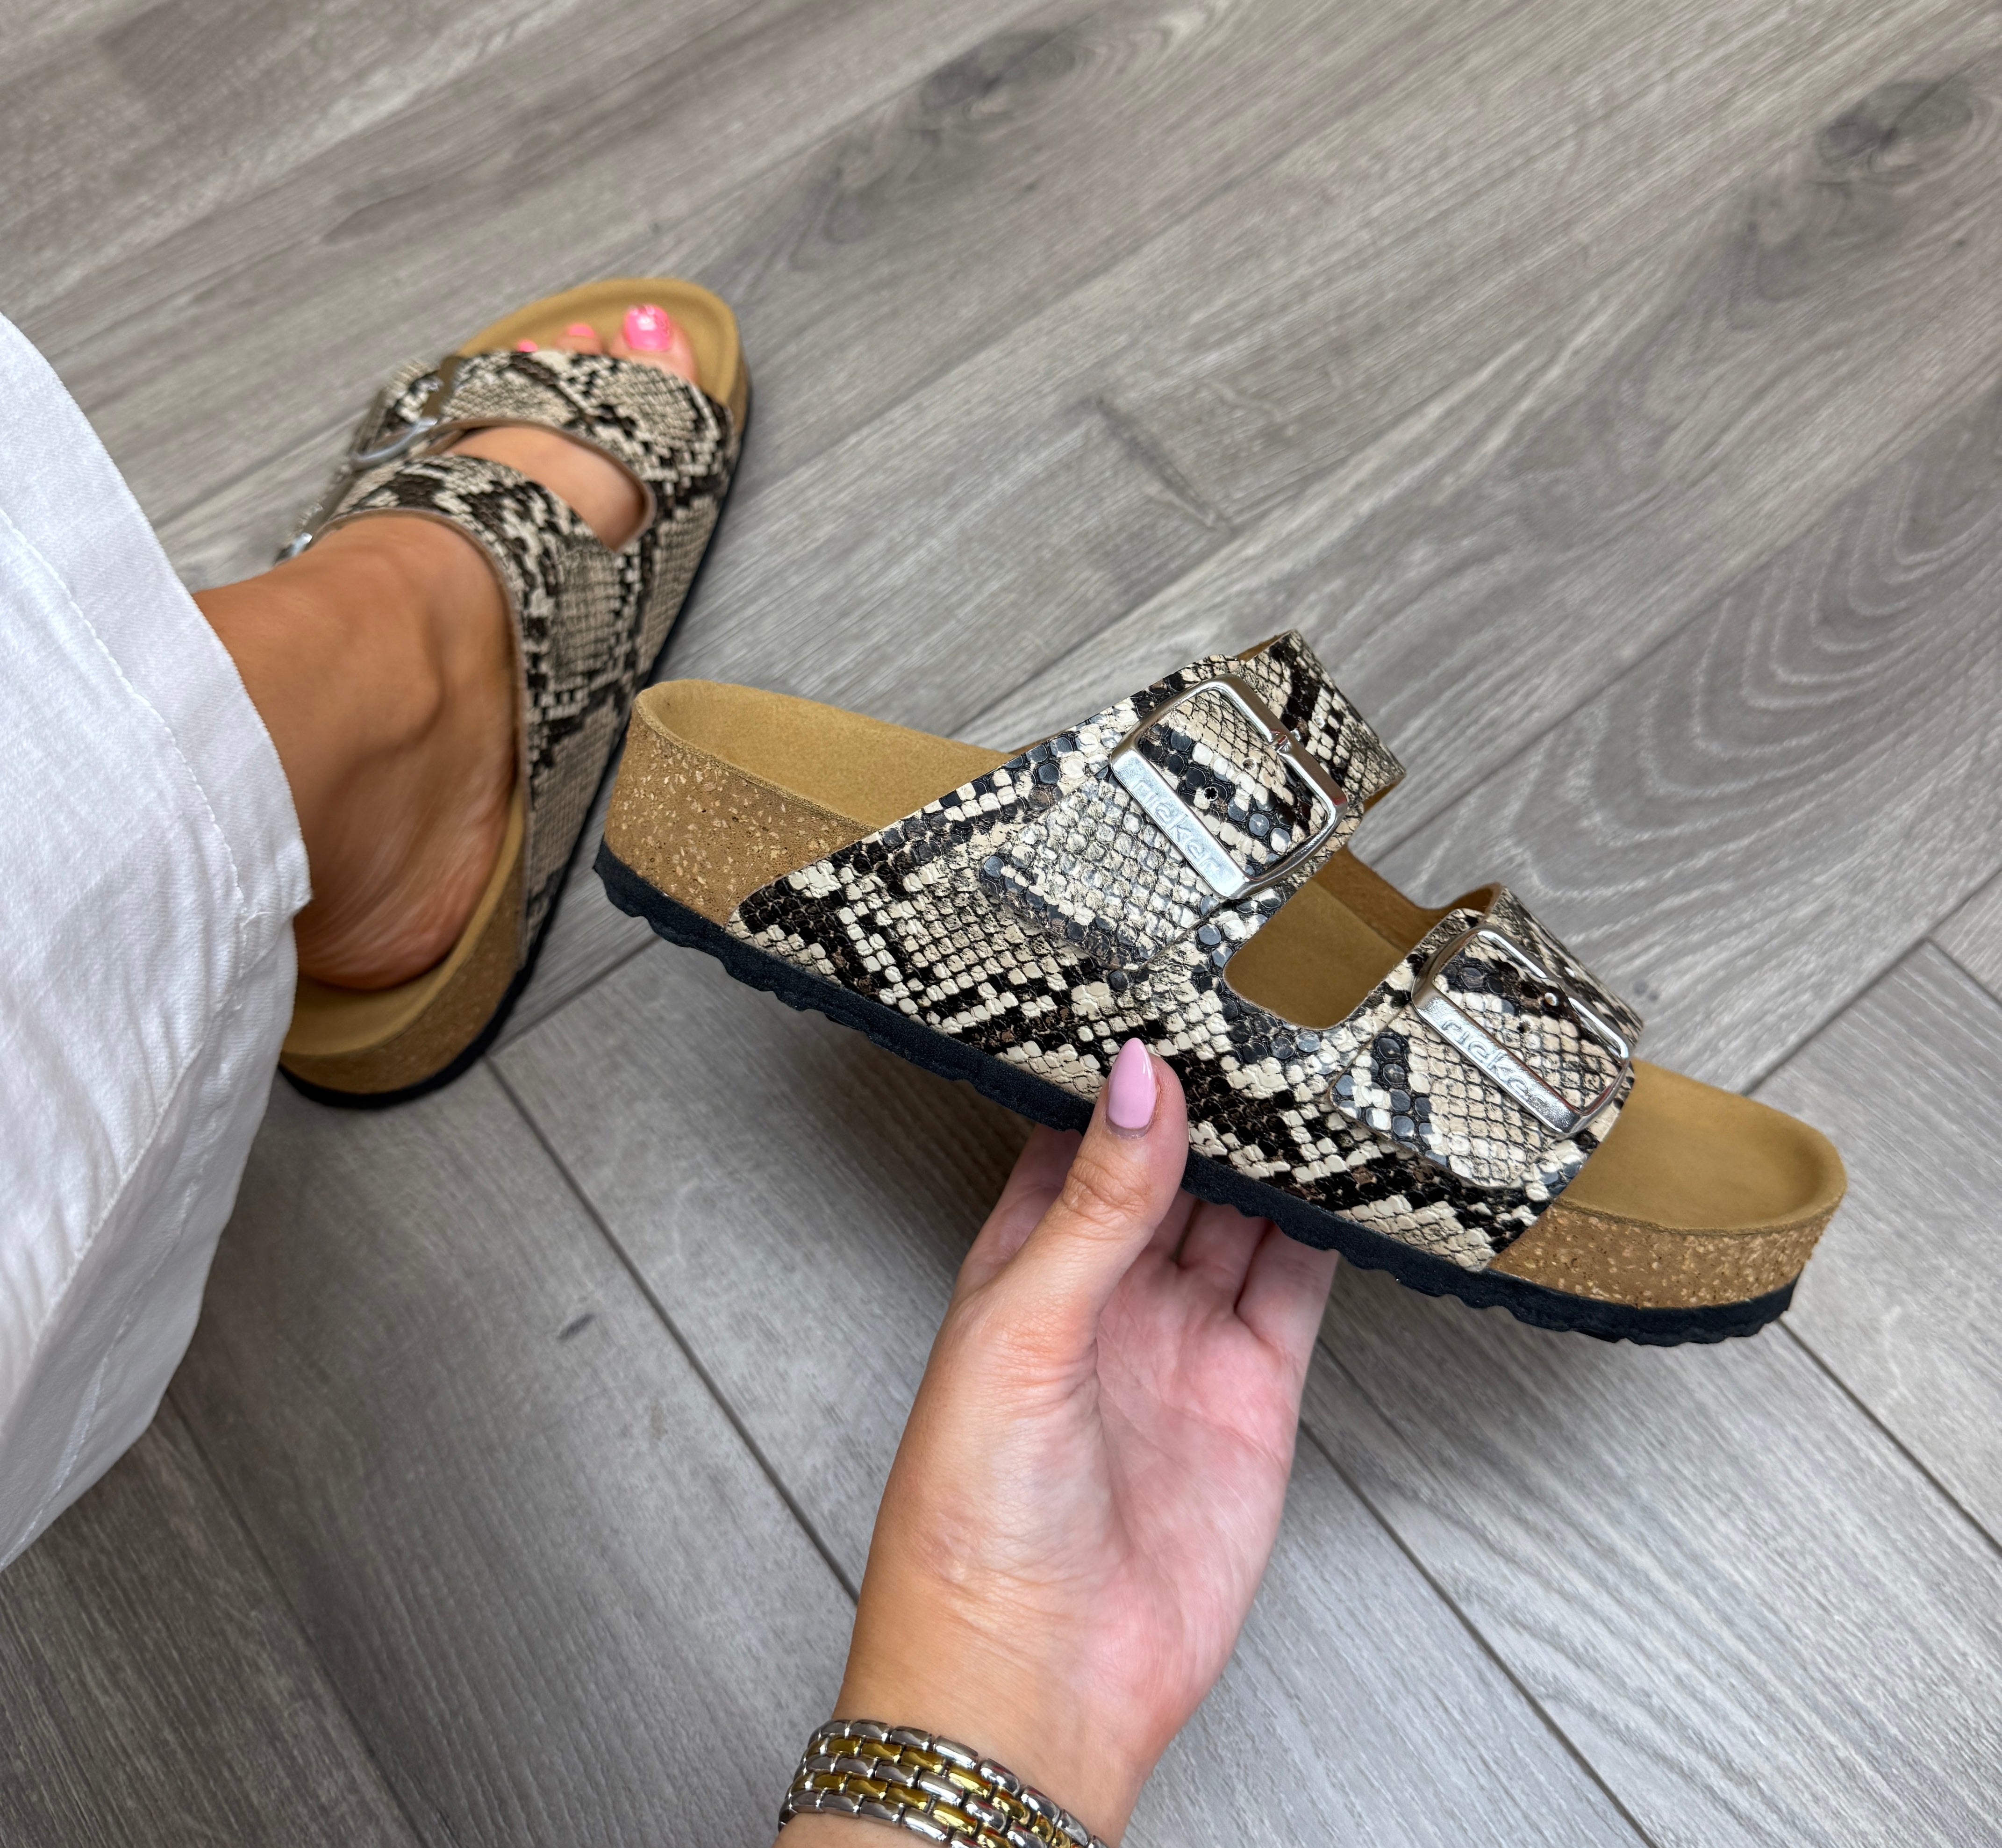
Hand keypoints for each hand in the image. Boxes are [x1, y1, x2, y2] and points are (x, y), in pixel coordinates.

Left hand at [780, 1040, 1338, 1842]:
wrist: (1034, 1685)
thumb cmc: (969, 1522)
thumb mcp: (1020, 1329)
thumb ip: (1094, 1205)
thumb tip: (1135, 1083)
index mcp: (1022, 1268)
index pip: (1077, 1140)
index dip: (1119, 1073)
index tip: (1161, 998)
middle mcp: (1105, 1298)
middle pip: (1170, 1171)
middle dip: (1211, 1102)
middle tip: (1258, 1016)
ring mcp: (1180, 1343)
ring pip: (1239, 1219)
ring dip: (1273, 1156)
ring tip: (1311, 1072)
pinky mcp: (1249, 1394)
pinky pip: (1294, 1291)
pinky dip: (1324, 1234)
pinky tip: (1346, 1179)